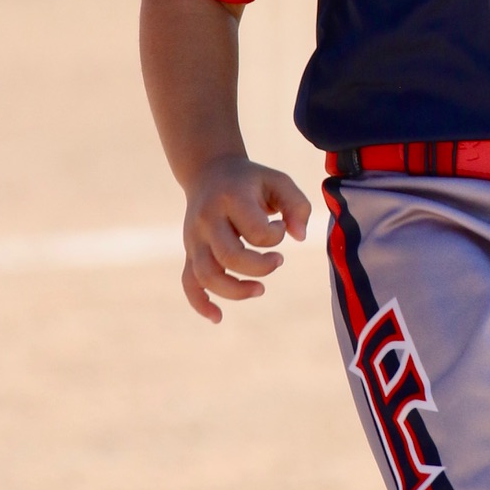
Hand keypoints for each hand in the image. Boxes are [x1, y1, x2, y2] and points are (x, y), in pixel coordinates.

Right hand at [180, 153, 310, 322]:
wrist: (209, 172)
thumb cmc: (251, 181)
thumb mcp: (278, 181)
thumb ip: (297, 205)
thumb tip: (300, 237)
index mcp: (231, 199)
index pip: (255, 231)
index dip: (276, 236)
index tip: (281, 228)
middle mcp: (207, 219)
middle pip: (229, 257)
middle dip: (260, 267)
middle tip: (278, 260)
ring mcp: (195, 238)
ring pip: (207, 275)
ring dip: (236, 290)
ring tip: (260, 289)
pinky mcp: (190, 252)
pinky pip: (189, 283)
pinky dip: (200, 303)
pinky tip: (218, 317)